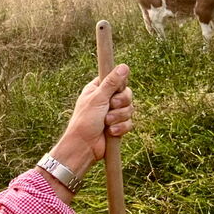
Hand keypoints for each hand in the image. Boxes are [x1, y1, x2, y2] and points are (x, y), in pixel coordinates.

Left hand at [48, 64, 134, 181]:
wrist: (84, 147)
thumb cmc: (85, 121)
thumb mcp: (98, 98)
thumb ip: (112, 82)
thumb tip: (124, 66)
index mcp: (98, 89)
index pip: (116, 79)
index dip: (119, 85)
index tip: (116, 90)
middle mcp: (106, 99)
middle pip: (127, 94)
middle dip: (120, 103)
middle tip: (110, 107)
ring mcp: (113, 113)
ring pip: (130, 109)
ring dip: (119, 117)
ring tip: (107, 123)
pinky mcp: (118, 125)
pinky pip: (129, 122)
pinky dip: (121, 127)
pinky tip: (111, 132)